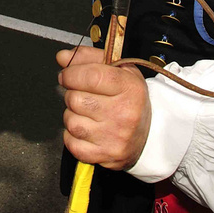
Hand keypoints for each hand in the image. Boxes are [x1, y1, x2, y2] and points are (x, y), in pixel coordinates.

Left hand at [56, 46, 150, 170]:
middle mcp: (124, 114)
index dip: (71, 74)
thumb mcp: (119, 69)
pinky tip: (86, 130)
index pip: (91, 76)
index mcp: (129, 88)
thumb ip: (88, 57)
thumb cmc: (130, 98)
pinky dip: (72, 136)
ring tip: (86, 113)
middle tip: (83, 96)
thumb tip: (62, 57)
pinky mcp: (105, 155)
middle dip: (72, 94)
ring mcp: (114, 137)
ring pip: (70, 121)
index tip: (68, 75)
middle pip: (75, 99)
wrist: (151, 134)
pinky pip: (72, 143)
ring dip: (72, 115)